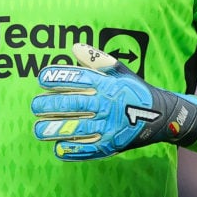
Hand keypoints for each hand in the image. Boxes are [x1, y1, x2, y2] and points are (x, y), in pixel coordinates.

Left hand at [32, 43, 196, 160]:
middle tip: (35, 106)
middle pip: (71, 105)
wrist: (161, 116)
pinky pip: (85, 149)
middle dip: (48, 106)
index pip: (76, 79)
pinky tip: (58, 147)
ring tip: (38, 129)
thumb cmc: (134, 90)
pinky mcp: (110, 145)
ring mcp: (108, 126)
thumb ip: (96, 60)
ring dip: (52, 130)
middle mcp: (106, 104)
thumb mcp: (120, 71)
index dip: (56, 78)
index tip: (42, 79)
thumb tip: (74, 47)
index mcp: (107, 84)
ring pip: (74, 129)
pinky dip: (70, 150)